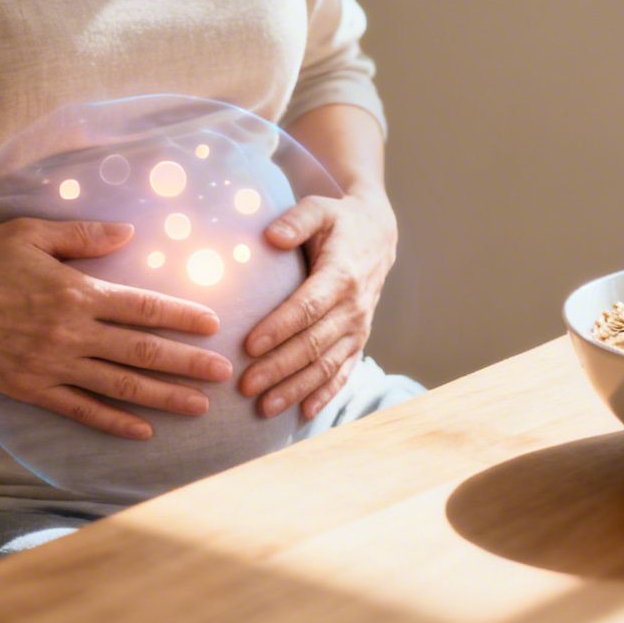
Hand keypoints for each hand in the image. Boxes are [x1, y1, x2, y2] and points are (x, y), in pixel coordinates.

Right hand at [0, 217, 233, 439]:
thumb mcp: (29, 233)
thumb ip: (82, 237)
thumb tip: (128, 235)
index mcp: (74, 293)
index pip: (142, 308)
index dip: (181, 317)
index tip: (213, 325)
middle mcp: (69, 334)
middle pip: (141, 352)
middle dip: (187, 363)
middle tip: (225, 374)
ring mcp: (50, 366)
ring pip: (119, 386)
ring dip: (163, 397)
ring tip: (199, 406)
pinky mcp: (30, 388)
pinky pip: (80, 410)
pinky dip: (113, 422)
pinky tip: (142, 431)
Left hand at [239, 189, 397, 419]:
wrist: (378, 235)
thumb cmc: (338, 222)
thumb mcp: (319, 208)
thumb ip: (296, 220)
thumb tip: (271, 237)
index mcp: (342, 274)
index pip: (308, 307)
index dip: (279, 328)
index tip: (249, 346)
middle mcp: (354, 306)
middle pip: (313, 344)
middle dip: (279, 367)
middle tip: (245, 385)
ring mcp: (358, 327)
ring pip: (326, 365)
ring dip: (296, 388)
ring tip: (264, 407)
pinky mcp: (359, 340)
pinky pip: (344, 372)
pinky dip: (325, 394)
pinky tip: (303, 414)